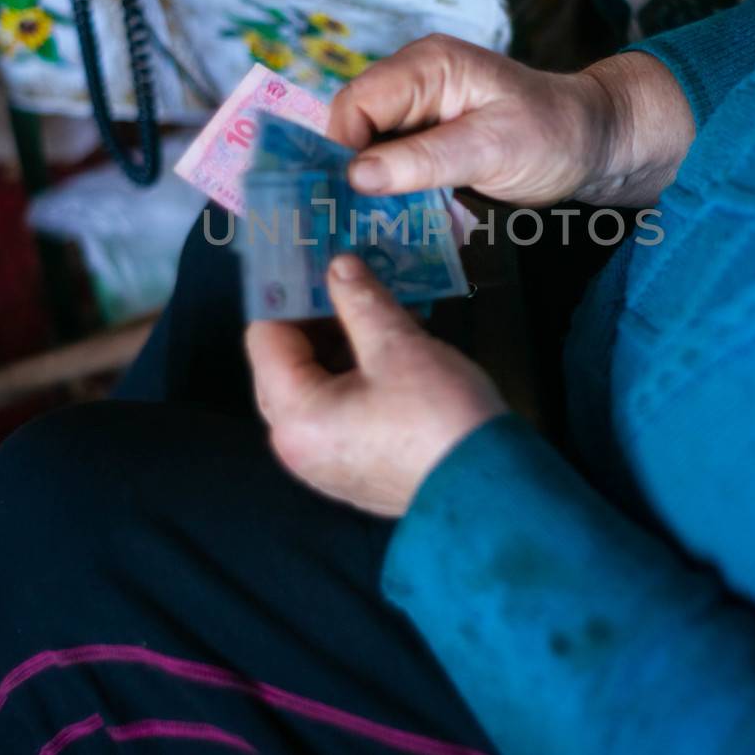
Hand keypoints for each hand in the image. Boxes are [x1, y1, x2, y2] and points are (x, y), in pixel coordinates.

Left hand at [245, 254, 505, 516]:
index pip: (266, 336)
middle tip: (357, 289)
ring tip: (390, 318)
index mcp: (294, 415)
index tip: (322, 267)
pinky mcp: (355, 473)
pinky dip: (359, 381)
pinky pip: (340, 414)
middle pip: (287, 364)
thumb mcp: (397, 345)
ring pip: (317, 388)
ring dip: (346, 348)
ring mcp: (325, 465)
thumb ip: (360, 300)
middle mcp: (297, 446)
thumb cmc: (437, 415)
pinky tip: (398, 357)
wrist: (489, 489)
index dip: (291, 295)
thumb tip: (338, 266)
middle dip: (321, 322)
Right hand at [329, 35, 693, 206]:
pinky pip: (393, 166)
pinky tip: (404, 219)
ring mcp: (420, 112)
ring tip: (381, 225)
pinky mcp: (428, 140)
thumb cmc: (555, 134)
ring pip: (369, 152)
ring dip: (376, 189)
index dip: (342, 149)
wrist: (599, 143)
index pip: (354, 102)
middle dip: (355, 174)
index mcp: (426, 66)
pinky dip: (397, 194)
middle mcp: (414, 82)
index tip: (349, 198)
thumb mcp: (491, 149)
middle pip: (354, 128)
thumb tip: (357, 176)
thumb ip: (424, 160)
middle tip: (358, 222)